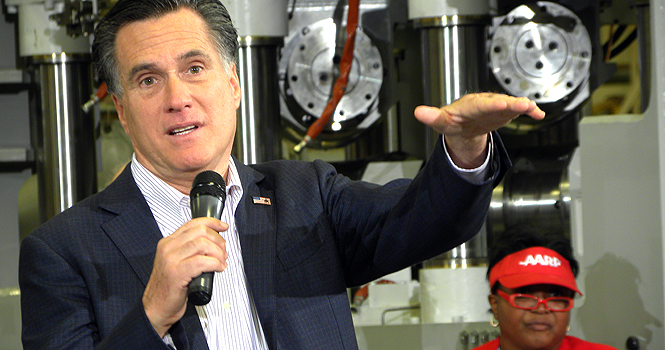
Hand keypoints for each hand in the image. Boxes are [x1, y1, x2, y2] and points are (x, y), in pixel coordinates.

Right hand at [142, 217, 228, 336]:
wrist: (156, 307)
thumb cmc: (168, 288)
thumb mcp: (176, 262)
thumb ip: (189, 250)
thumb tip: (213, 244)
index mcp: (168, 242)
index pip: (193, 223)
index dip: (212, 223)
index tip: (223, 226)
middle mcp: (168, 248)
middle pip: (201, 232)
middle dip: (218, 241)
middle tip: (223, 252)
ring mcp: (171, 259)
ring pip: (203, 244)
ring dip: (218, 253)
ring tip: (221, 262)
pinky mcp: (176, 273)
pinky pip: (202, 261)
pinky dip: (215, 263)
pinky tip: (218, 268)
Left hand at [414, 93, 544, 167]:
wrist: (463, 126)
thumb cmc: (452, 121)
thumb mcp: (440, 121)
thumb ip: (432, 116)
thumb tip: (417, 112)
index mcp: (469, 104)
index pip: (480, 104)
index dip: (490, 104)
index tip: (500, 104)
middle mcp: (485, 102)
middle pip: (498, 102)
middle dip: (510, 103)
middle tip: (522, 104)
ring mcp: (496, 106)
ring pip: (511, 104)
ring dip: (522, 106)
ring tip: (532, 109)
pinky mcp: (505, 111)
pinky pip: (518, 110)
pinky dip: (529, 111)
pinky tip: (539, 114)